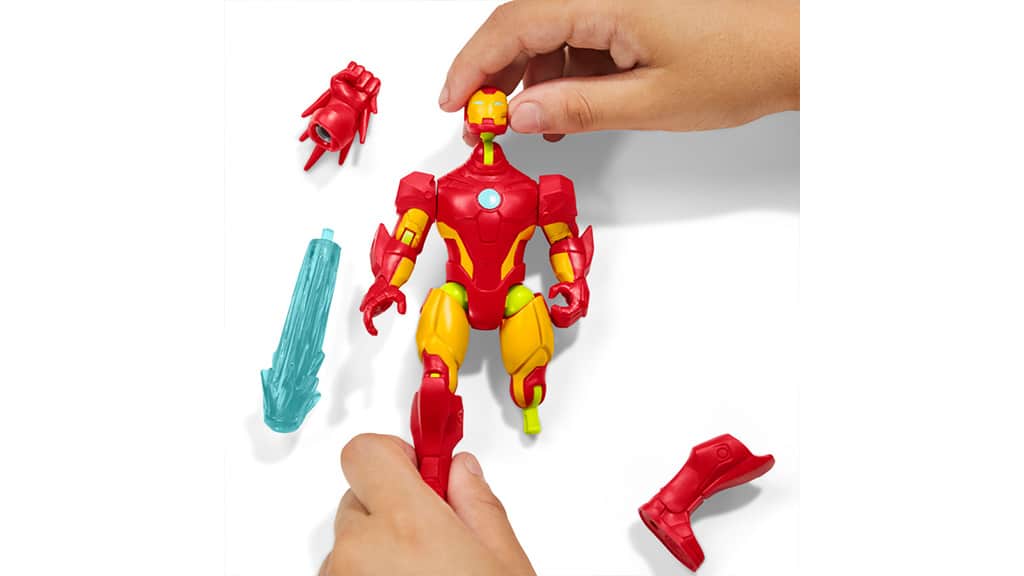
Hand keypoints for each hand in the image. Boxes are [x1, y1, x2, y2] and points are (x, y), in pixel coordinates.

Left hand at [320, 434, 535, 575]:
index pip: (366, 452)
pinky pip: (342, 573)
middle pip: (361, 499)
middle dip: (393, 510)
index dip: (394, 455)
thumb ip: (479, 507)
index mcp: (407, 526)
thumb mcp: (504, 564)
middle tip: (436, 541)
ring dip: (378, 550)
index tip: (420, 469)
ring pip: (350, 543)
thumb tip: (461, 473)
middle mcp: (359, 552)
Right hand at [359, 277, 406, 335]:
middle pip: (365, 317)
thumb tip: (402, 312)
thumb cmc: (389, 287)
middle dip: (368, 326)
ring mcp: (368, 303)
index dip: (369, 324)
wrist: (385, 280)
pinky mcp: (369, 304)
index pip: (368, 314)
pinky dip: (369, 320)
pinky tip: (373, 326)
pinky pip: (368, 314)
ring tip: (374, 330)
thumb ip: (401, 302)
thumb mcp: (398, 295)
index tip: (373, 331)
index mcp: (373, 300)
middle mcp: (368, 302)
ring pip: (365, 316)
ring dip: (369, 324)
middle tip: (374, 332)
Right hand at [439, 0, 798, 142]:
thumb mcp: (650, 102)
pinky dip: (564, 66)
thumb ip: (575, 108)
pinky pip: (580, 29)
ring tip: (525, 121)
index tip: (454, 102)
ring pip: (549, 26)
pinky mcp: (633, 3)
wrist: (797, 46)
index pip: (512, 24)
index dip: (472, 66)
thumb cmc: (742, 63)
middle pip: (523, 21)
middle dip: (495, 72)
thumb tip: (517, 114)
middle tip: (480, 118)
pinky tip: (563, 103)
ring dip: (530, 73)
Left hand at [548, 278, 588, 326]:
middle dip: (557, 318)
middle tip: (551, 313)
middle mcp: (582, 309)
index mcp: (580, 302)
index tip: (553, 308)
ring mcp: (581, 313)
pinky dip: (562, 322)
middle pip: (568, 320)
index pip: (568, 313)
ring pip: (568, 323)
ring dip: (559, 321)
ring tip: (552, 315)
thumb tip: (550, 296)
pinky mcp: (579, 315)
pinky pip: (570, 322)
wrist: (580, 284)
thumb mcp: (563, 285)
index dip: (559, 312)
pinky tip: (556, 317)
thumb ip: (555, 289)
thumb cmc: (574, 285)